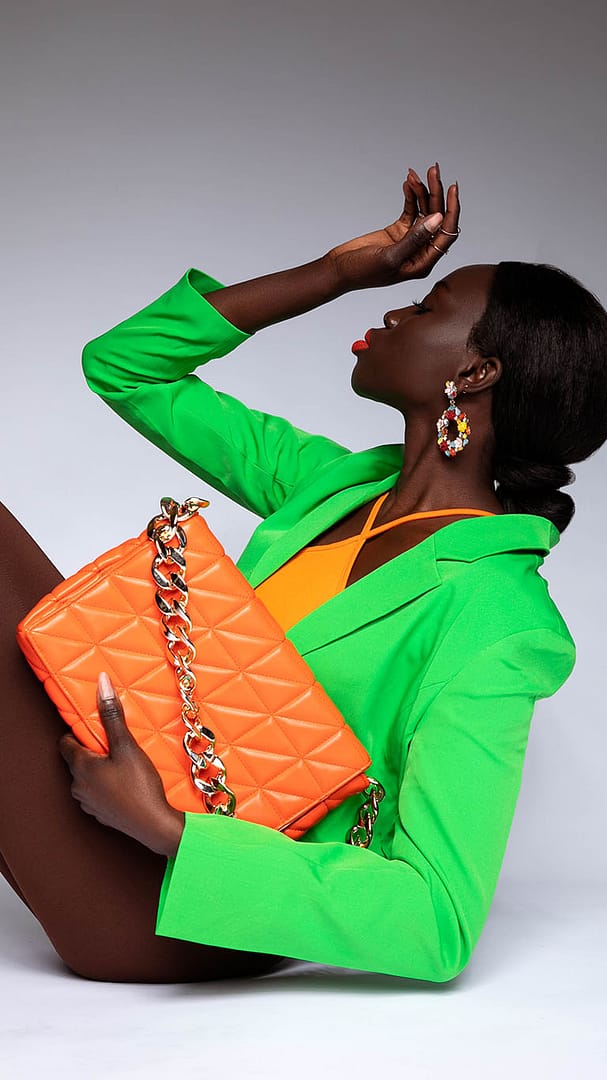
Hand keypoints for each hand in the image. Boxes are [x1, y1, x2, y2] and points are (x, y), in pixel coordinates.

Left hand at [59, 672, 184, 856]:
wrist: (154, 825)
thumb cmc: (139, 786)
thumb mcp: (127, 745)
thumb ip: (112, 715)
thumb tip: (101, 684)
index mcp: (80, 767)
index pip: (65, 744)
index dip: (78, 732)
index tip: (95, 727)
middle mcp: (79, 786)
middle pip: (78, 760)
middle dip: (94, 750)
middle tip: (116, 743)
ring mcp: (89, 803)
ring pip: (89, 777)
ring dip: (102, 769)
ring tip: (125, 762)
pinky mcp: (101, 815)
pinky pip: (99, 793)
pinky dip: (109, 786)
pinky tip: (129, 783)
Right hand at [325, 162, 460, 289]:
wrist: (339, 269)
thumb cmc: (362, 271)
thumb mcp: (390, 256)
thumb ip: (415, 239)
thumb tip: (438, 219)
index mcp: (423, 262)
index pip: (446, 234)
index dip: (452, 210)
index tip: (452, 188)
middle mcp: (420, 250)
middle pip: (436, 218)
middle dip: (436, 193)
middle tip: (433, 170)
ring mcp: (409, 239)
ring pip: (424, 211)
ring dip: (422, 191)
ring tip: (416, 173)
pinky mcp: (398, 231)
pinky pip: (410, 210)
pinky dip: (410, 196)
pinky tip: (408, 182)